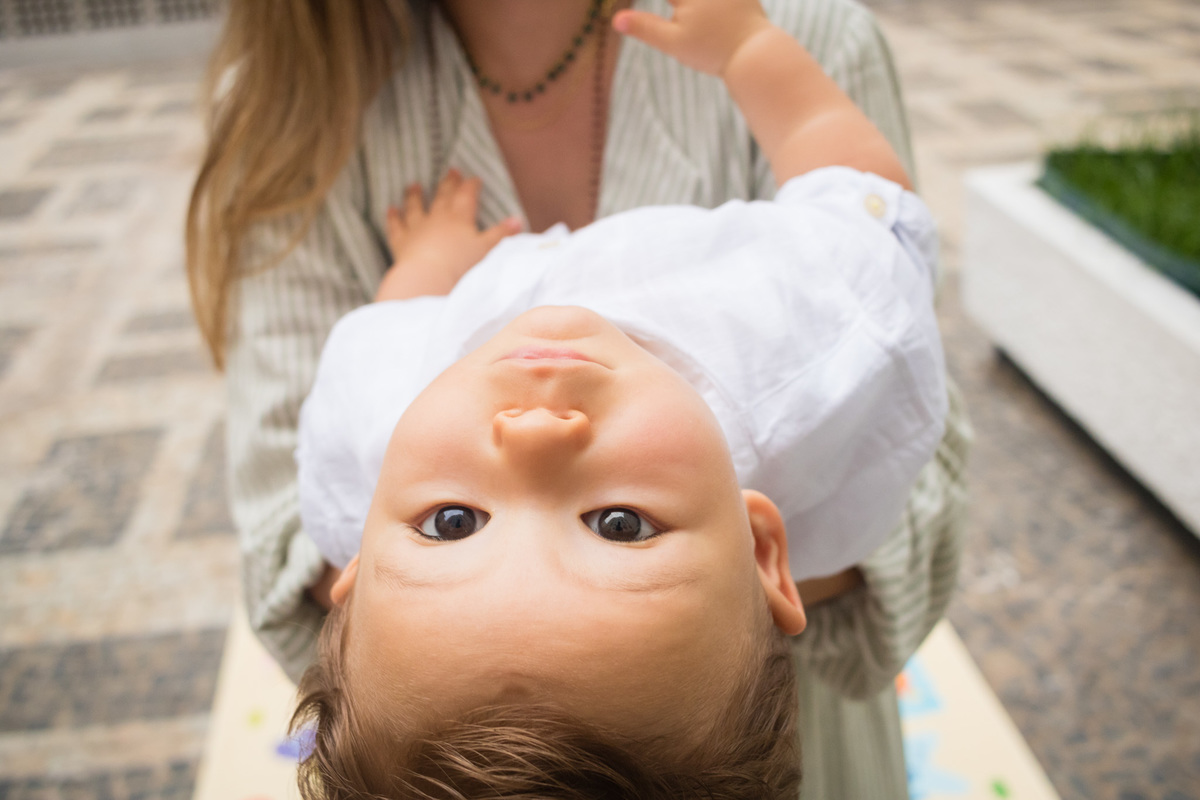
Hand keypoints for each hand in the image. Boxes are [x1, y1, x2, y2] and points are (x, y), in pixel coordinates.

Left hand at [376, 170, 521, 301]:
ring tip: (413, 185)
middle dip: (449, 183)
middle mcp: (438, 218)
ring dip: (415, 195)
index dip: (471, 185)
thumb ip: (501, 234)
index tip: (474, 179)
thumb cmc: (462, 266)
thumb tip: (517, 220)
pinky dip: (393, 217)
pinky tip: (390, 210)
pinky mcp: (402, 242)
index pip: (467, 195)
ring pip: (416, 206)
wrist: (429, 278)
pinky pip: (396, 226)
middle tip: (451, 171)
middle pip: (443, 196)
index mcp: (460, 218)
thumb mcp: (488, 250)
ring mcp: (417, 228)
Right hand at [612, 0, 772, 75]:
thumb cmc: (712, 50)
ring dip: (683, 6)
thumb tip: (616, 20)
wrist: (756, 53)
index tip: (638, 9)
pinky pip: (717, 0)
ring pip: (694, 1)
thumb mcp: (674, 43)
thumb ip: (645, 28)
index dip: (657, 3)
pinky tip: (701, 13)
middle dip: (674, 4)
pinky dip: (703, 5)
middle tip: (673, 9)